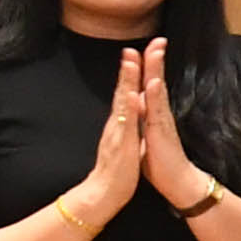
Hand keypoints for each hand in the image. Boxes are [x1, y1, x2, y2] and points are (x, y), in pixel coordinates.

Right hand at [77, 49, 154, 221]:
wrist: (105, 193)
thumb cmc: (118, 169)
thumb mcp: (125, 142)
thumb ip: (126, 126)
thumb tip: (129, 113)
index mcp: (120, 123)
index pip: (125, 93)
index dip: (130, 75)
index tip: (135, 54)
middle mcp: (117, 124)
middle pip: (122, 90)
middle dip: (129, 68)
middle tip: (133, 47)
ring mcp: (118, 132)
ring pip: (122, 102)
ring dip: (127, 81)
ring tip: (131, 60)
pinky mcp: (121, 144)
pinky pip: (125, 123)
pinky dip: (128, 108)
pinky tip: (131, 94)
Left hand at [130, 45, 219, 207]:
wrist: (177, 183)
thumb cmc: (161, 163)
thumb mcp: (147, 138)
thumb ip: (144, 123)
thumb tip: (140, 111)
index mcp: (153, 115)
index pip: (150, 86)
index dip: (148, 67)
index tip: (148, 48)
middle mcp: (159, 114)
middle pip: (156, 81)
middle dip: (155, 60)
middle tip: (158, 39)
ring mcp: (162, 121)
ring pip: (157, 90)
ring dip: (156, 70)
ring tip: (155, 51)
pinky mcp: (161, 132)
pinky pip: (157, 110)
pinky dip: (156, 94)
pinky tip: (154, 81)